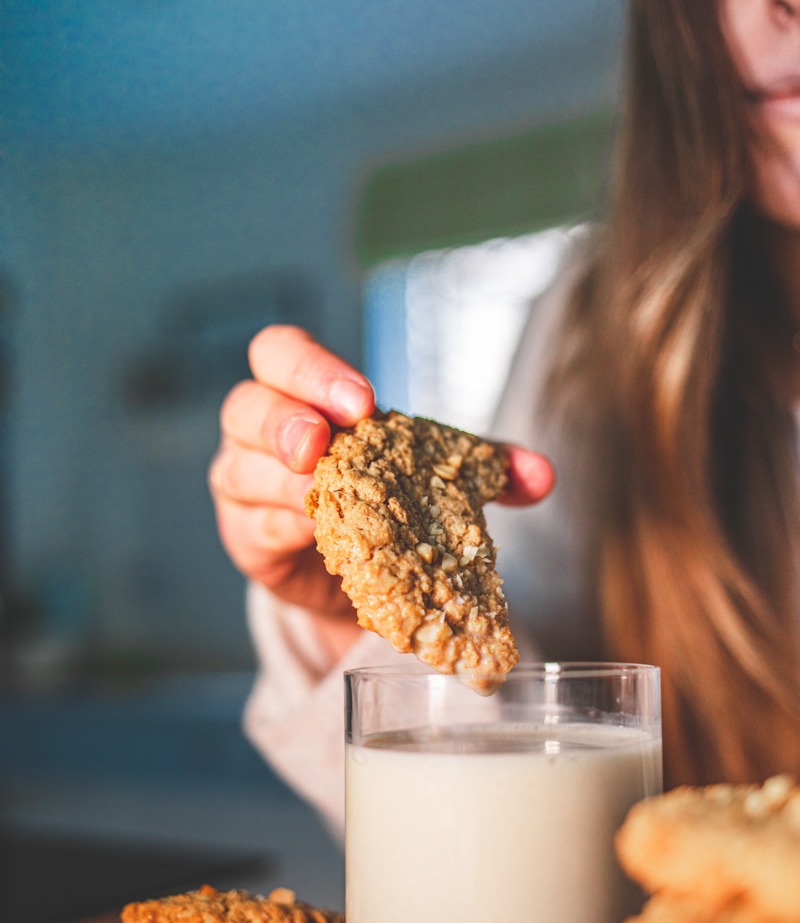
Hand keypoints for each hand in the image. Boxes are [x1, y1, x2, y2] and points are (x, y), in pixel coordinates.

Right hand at [209, 324, 555, 615]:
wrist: (363, 567)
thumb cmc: (386, 492)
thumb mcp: (432, 467)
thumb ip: (482, 463)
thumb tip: (542, 474)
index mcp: (303, 393)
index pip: (281, 355)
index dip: (311, 370)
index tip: (362, 401)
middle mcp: (260, 432)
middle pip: (245, 405)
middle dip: (286, 420)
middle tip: (323, 443)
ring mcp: (244, 486)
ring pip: (241, 468)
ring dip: (283, 479)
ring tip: (320, 491)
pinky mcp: (248, 539)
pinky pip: (255, 525)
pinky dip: (289, 526)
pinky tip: (318, 532)